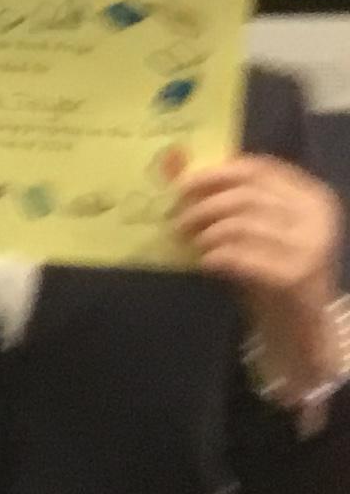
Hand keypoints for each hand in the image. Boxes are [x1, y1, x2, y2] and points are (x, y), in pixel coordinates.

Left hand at [177, 155, 344, 387]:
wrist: (300, 325)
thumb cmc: (271, 270)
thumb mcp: (257, 229)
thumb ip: (230, 201)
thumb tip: (176, 170)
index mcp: (311, 196)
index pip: (259, 168)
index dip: (215, 173)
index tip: (180, 186)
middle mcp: (317, 217)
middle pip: (245, 195)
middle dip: (202, 205)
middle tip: (176, 220)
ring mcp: (311, 246)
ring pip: (240, 223)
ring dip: (205, 232)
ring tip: (190, 243)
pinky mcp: (296, 276)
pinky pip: (241, 256)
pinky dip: (216, 256)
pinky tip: (206, 263)